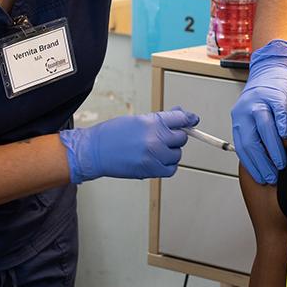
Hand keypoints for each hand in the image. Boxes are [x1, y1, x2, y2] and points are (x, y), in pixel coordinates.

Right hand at [59, 107, 198, 184]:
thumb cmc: (113, 134)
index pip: (181, 119)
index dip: (188, 119)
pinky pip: (171, 169)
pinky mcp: (151, 170)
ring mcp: (154, 156)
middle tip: (162, 137)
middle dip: (175, 137)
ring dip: (171, 152)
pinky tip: (157, 160)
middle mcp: (156, 139)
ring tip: (155, 150)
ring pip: (177, 154)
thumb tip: (181, 116)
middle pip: (181, 138)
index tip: (192, 120)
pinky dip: (168, 165)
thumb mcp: (138, 120)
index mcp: (152, 123)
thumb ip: (160, 120)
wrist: (95, 151)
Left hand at [230, 39, 286, 184]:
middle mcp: (245, 111)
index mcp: (239, 120)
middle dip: (261, 162)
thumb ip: (258, 137)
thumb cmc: (266, 98)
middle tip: (272, 176)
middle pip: (250, 141)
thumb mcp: (255, 119)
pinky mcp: (274, 94)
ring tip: (281, 162)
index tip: (262, 178)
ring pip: (263, 128)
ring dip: (273, 148)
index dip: (252, 165)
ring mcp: (259, 101)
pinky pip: (278, 111)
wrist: (272, 68)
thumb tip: (267, 164)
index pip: (242, 148)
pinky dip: (282, 124)